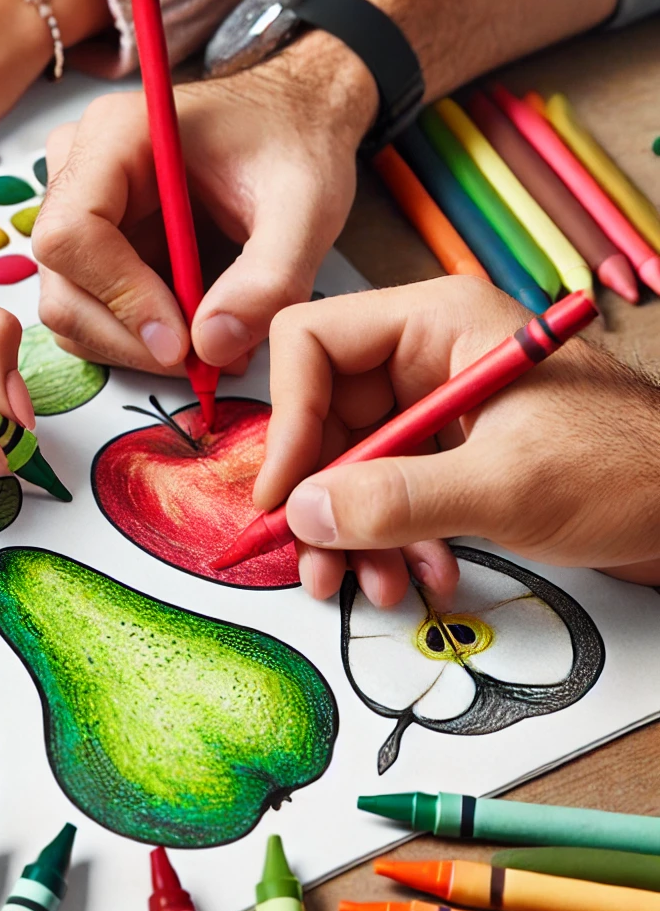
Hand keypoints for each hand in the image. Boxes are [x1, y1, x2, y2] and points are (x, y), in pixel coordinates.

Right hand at [32, 32, 377, 374]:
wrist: (295, 128)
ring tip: (213, 349)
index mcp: (114, 137)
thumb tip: (211, 347)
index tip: (181, 342)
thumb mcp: (305, 207)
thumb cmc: (294, 146)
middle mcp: (79, 172)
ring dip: (137, 349)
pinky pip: (94, 317)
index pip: (73, 233)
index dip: (121, 298)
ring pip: (73, 312)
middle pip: (64, 284)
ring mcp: (80, 214)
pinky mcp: (94, 252)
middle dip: (132, 339)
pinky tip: (196, 335)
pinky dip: (140, 344)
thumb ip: (269, 278)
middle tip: (204, 363)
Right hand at [254, 276, 659, 605]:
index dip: (288, 420)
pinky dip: (391, 540)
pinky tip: (421, 575)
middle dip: (321, 499)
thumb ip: (399, 500)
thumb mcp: (507, 486)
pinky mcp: (445, 451)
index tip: (284, 496)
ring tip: (374, 587)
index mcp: (435, 323)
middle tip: (317, 566)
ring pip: (350, 465)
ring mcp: (433, 406)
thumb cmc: (625, 471)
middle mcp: (424, 356)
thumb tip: (304, 512)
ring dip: (353, 534)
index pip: (313, 343)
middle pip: (324, 416)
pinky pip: (386, 492)